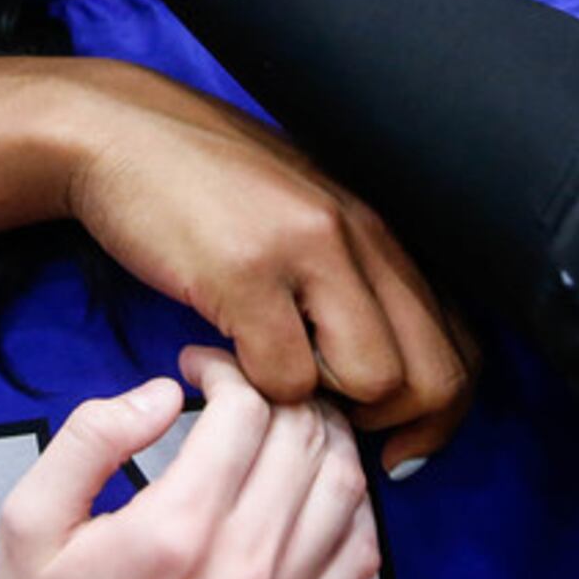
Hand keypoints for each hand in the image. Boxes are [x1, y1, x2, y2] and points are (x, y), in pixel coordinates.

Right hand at [0, 351, 378, 578]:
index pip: (245, 412)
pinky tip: (313, 488)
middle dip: (276, 391)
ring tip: (283, 423)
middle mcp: (243, 569)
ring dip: (320, 437)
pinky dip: (350, 504)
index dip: (226, 369)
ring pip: (343, 487)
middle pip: (302, 439)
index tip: (197, 367)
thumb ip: (91, 437)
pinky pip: (359, 554)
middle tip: (241, 387)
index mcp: (175, 531)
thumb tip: (164, 391)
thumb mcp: (27, 519)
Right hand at [60, 61, 474, 474]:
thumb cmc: (203, 184)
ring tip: (272, 382)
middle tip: (342, 436)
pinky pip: (287, 379)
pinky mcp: (246, 272)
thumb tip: (382, 374)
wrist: (116, 133)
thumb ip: (349, 277)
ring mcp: (307, 250)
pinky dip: (256, 392)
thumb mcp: (301, 215)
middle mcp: (361, 233)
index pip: (462, 343)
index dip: (443, 414)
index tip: (401, 446)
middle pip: (435, 374)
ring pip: (374, 382)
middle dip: (398, 428)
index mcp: (381, 229)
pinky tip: (219, 358)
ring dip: (324, 406)